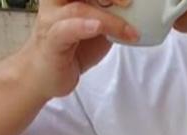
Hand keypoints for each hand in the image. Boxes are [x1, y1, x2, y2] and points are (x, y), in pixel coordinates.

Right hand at [18, 0, 138, 100]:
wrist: (44, 75)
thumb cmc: (72, 48)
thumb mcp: (98, 27)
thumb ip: (113, 16)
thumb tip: (141, 11)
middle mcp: (57, 1)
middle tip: (130, 3)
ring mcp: (52, 20)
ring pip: (79, 9)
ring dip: (108, 20)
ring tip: (129, 31)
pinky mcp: (52, 41)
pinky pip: (66, 30)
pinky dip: (84, 27)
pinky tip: (97, 28)